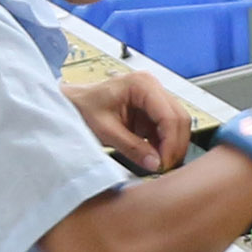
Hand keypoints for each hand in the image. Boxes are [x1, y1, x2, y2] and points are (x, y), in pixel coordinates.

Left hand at [68, 64, 190, 172]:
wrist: (72, 105)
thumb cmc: (82, 108)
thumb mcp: (105, 130)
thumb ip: (132, 147)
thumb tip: (155, 163)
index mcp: (142, 84)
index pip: (169, 116)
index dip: (171, 143)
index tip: (164, 163)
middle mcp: (152, 88)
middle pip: (179, 118)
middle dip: (175, 145)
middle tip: (164, 166)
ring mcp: (153, 99)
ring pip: (177, 125)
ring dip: (172, 146)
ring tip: (160, 164)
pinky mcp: (151, 112)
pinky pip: (167, 130)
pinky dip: (164, 146)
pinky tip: (155, 158)